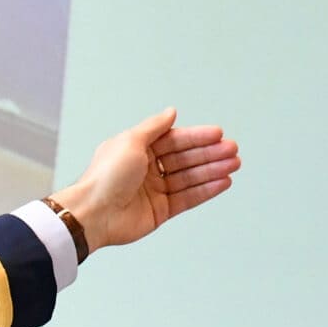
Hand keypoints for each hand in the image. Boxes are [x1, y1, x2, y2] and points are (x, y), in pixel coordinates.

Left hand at [51, 107, 239, 251]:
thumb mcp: (130, 141)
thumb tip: (170, 112)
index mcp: (136, 150)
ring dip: (212, 170)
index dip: (196, 137)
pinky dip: (206, 190)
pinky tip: (223, 181)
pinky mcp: (160, 211)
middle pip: (184, 158)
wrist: (94, 214)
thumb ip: (154, 127)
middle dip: (209, 154)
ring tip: (233, 164)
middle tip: (232, 150)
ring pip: (189, 178)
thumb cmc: (105, 177)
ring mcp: (153, 191)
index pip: (174, 140)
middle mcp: (145, 169)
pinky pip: (188, 198)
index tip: (218, 134)